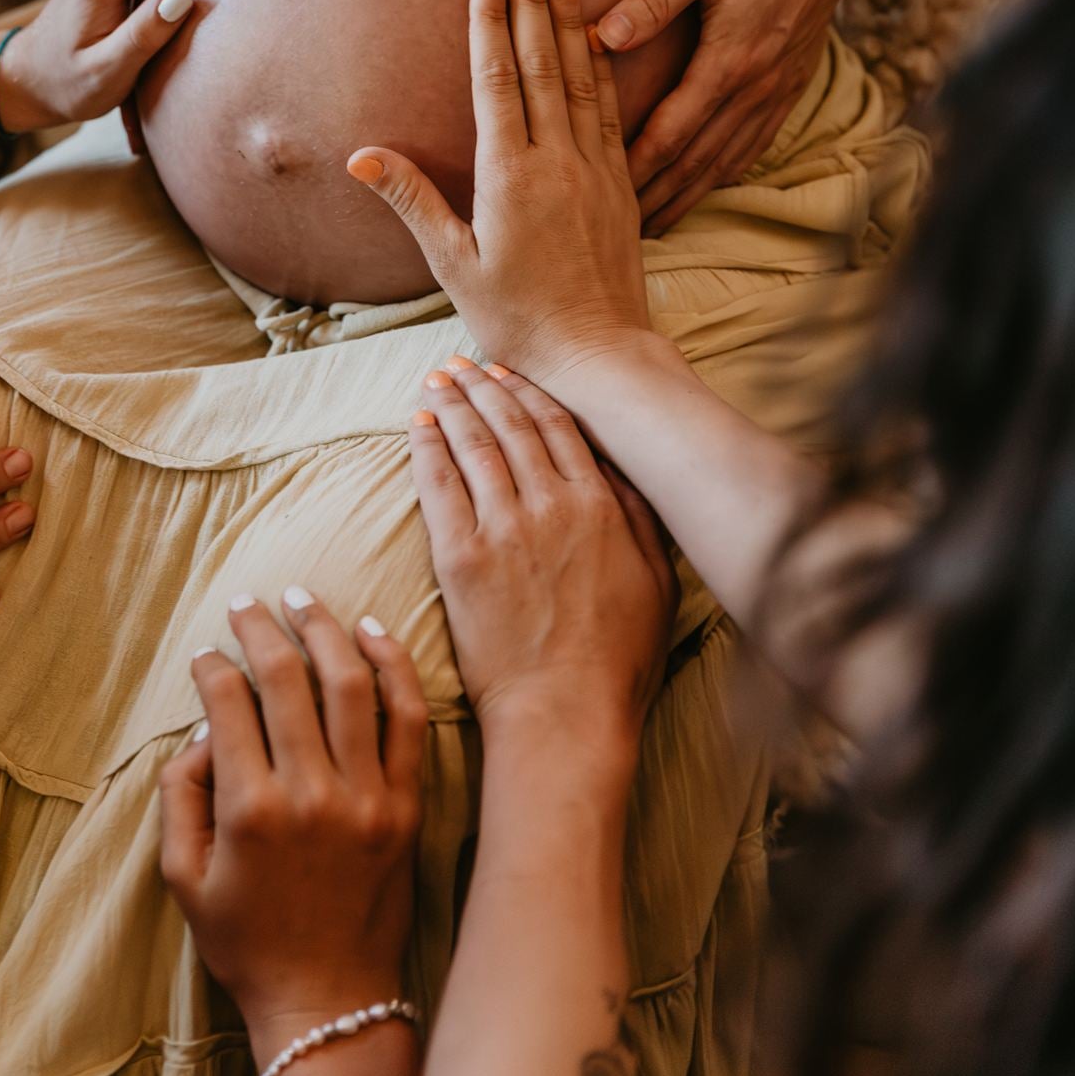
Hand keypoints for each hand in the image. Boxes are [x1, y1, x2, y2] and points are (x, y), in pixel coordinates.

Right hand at [161, 592, 425, 1068]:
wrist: (327, 998)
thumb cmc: (247, 940)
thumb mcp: (184, 877)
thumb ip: (180, 796)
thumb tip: (203, 731)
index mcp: (250, 810)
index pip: (229, 705)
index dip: (213, 667)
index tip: (206, 653)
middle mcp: (311, 794)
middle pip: (285, 679)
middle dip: (260, 629)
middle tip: (247, 603)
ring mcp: (366, 796)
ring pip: (349, 683)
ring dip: (323, 629)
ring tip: (302, 600)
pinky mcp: (406, 803)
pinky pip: (408, 717)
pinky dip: (393, 665)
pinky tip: (371, 631)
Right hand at [347, 0, 646, 387]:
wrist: (598, 356)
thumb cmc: (517, 318)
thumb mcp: (452, 265)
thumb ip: (412, 202)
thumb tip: (360, 157)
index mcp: (510, 178)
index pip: (498, 83)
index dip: (491, 24)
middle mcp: (557, 162)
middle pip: (543, 65)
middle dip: (534, 2)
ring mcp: (595, 170)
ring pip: (582, 79)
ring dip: (572, 23)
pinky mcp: (622, 184)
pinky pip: (610, 111)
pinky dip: (603, 68)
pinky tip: (600, 38)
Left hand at [410, 360, 675, 762]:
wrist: (566, 711)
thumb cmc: (619, 659)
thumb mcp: (658, 581)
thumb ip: (640, 517)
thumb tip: (620, 468)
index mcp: (600, 506)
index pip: (557, 426)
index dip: (527, 392)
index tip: (507, 373)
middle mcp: (551, 504)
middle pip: (509, 425)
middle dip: (482, 387)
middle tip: (460, 364)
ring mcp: (503, 528)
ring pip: (473, 444)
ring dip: (451, 405)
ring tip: (436, 381)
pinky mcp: (461, 557)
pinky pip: (438, 484)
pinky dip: (426, 446)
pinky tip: (416, 423)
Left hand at [594, 0, 859, 232]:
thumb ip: (652, 0)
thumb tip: (603, 36)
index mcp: (727, 63)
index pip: (673, 132)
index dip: (638, 168)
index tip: (606, 194)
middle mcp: (754, 90)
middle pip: (697, 161)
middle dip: (659, 199)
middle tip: (621, 234)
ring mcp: (775, 94)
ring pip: (726, 161)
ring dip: (690, 196)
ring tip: (657, 226)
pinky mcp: (788, 90)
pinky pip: (752, 146)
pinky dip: (725, 174)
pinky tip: (708, 188)